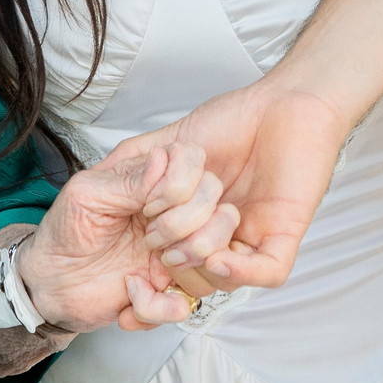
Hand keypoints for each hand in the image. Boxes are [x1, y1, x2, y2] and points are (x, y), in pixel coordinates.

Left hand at [16, 142, 237, 334]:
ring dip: (186, 265)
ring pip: (218, 257)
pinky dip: (156, 306)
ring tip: (148, 265)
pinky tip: (131, 292)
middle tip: (149, 237)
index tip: (151, 204)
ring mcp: (175, 254)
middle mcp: (173, 215)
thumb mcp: (86, 195)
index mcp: (153, 183)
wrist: (48, 284)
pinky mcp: (166, 292)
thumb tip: (163, 158)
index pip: (197, 164)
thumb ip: (128, 179)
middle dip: (186, 227)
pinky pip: (185, 304)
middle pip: (222, 210)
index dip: (183, 184)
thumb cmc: (64, 233)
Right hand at [115, 80, 350, 291]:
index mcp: (200, 222)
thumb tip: (97, 179)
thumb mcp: (173, 141)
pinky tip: (219, 256)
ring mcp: (255, 238)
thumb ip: (138, 161)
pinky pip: (268, 272)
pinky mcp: (284, 234)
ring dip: (200, 265)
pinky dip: (241, 272)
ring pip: (224, 280)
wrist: (284, 101)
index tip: (130, 280)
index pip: (172, 268)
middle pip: (193, 279)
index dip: (149, 281)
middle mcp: (226, 236)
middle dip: (170, 264)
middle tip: (157, 238)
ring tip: (188, 238)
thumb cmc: (236, 118)